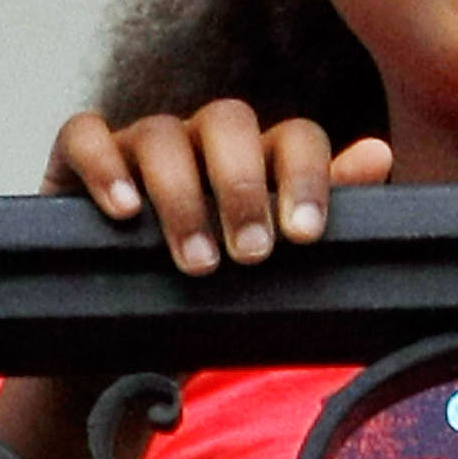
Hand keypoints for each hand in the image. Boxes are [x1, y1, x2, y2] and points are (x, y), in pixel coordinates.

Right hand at [44, 103, 392, 275]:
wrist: (128, 337)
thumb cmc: (213, 297)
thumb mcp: (274, 271)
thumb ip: (321, 210)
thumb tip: (379, 154)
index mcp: (258, 161)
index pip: (294, 138)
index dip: (304, 176)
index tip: (304, 236)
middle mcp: (201, 143)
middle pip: (229, 121)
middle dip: (243, 187)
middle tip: (251, 255)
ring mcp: (140, 145)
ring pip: (161, 134)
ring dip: (182, 196)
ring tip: (196, 264)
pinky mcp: (78, 161)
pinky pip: (85, 136)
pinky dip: (103, 166)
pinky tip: (123, 212)